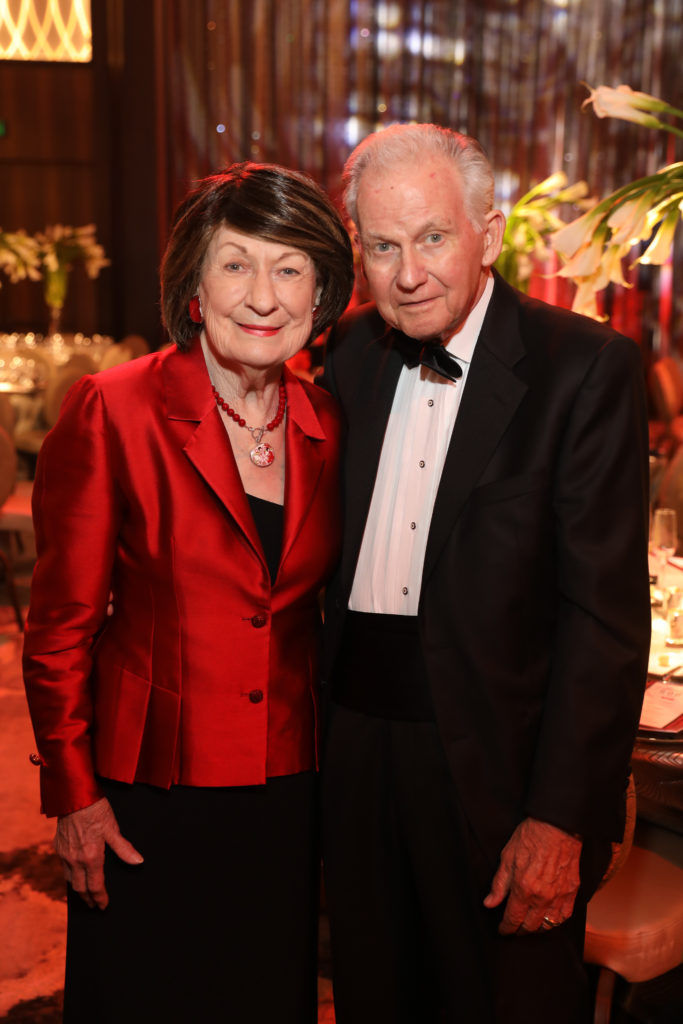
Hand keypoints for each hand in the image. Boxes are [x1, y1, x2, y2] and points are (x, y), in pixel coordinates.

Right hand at [54, 797, 143, 909]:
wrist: (73, 797)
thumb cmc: (95, 810)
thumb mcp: (112, 828)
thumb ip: (124, 848)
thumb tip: (138, 862)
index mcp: (91, 857)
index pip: (95, 886)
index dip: (100, 898)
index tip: (104, 906)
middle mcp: (75, 860)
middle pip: (80, 888)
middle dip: (88, 899)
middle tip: (94, 906)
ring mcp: (64, 854)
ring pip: (69, 880)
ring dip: (78, 889)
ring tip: (85, 894)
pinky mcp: (58, 847)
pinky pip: (63, 867)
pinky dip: (70, 876)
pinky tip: (74, 874)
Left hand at [482, 817, 581, 935]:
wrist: (558, 826)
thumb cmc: (531, 837)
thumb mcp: (507, 858)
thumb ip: (499, 884)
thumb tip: (489, 903)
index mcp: (524, 889)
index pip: (513, 919)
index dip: (506, 928)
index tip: (502, 930)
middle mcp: (543, 897)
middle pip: (530, 926)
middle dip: (519, 931)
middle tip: (514, 929)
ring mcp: (560, 896)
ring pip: (548, 925)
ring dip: (537, 929)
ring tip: (529, 926)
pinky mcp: (572, 891)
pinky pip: (564, 916)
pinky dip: (555, 922)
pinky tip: (549, 919)